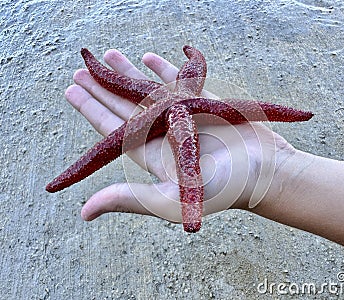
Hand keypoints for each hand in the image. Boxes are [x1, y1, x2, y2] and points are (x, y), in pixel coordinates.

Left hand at [65, 49, 295, 223]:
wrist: (267, 172)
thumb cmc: (223, 189)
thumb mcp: (171, 200)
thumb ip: (130, 200)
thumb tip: (84, 213)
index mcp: (152, 155)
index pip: (112, 129)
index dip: (91, 109)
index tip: (72, 89)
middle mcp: (164, 135)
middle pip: (125, 107)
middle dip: (103, 88)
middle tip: (80, 69)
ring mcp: (184, 117)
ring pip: (149, 91)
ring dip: (128, 73)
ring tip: (109, 55)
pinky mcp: (205, 104)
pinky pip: (179, 82)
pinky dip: (163, 70)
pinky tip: (148, 57)